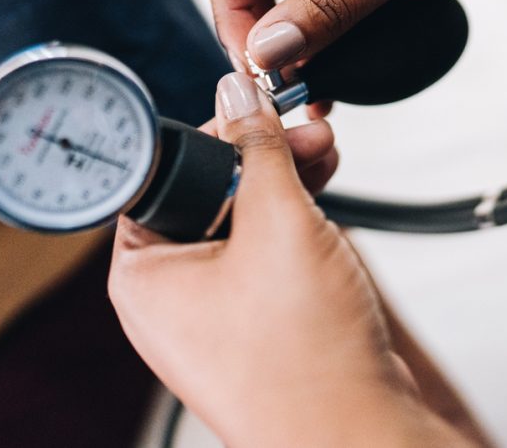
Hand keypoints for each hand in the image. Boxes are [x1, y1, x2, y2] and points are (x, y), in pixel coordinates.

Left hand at [109, 73, 470, 446]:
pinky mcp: (260, 309)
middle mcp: (176, 289)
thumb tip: (238, 93)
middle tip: (300, 125)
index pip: (163, 173)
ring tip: (324, 147)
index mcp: (147, 272)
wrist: (359, 434)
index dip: (211, 132)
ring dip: (284, 174)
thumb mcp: (277, 223)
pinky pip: (268, 244)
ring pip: (245, 214)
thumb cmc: (303, 358)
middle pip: (210, 188)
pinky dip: (294, 210)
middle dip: (260, 150)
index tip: (250, 105)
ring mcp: (220, 301)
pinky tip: (321, 182)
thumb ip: (257, 149)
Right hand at [205, 0, 506, 91]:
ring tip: (308, 87)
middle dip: (259, 34)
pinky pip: (328, 0)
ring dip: (294, 42)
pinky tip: (336, 69)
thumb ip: (329, 4)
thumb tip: (269, 50)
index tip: (256, 65)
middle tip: (280, 85)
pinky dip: (326, 36)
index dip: (231, 12)